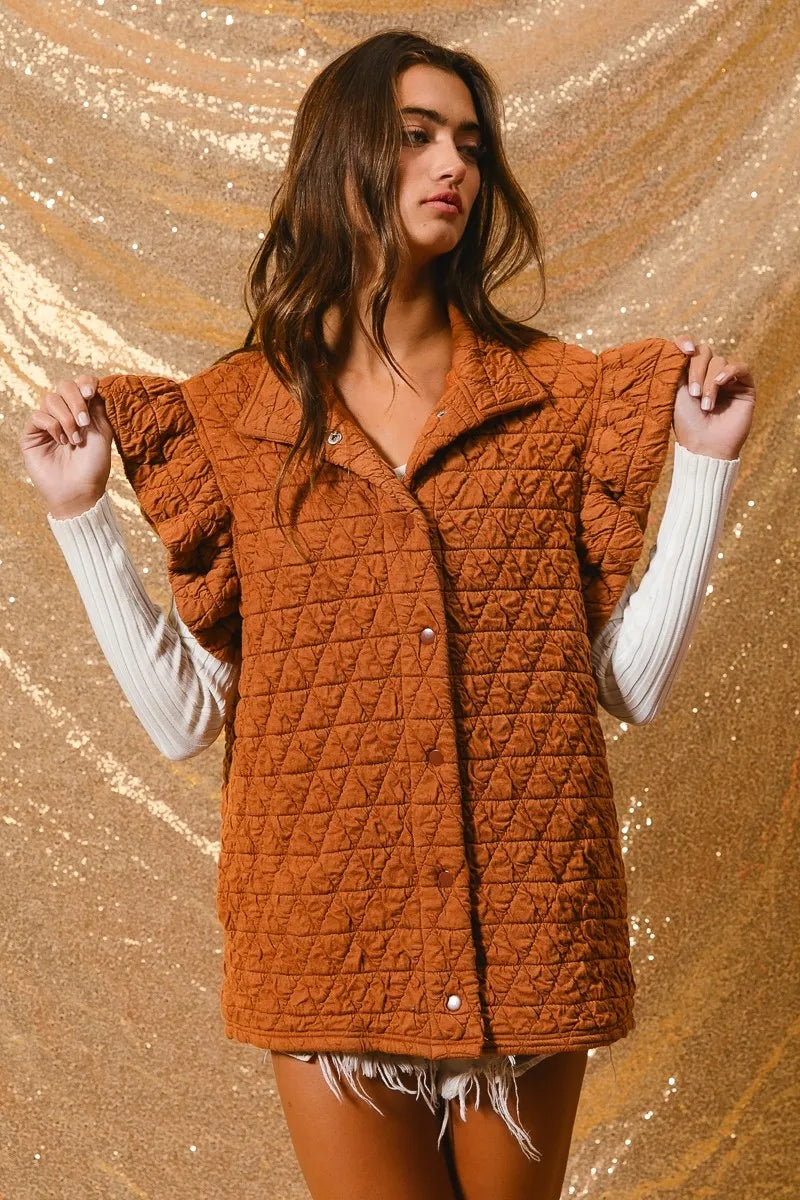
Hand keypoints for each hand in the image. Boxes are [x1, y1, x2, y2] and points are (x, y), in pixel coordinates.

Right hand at [19, 372, 113, 516]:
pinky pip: (38, 416)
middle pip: (63, 386)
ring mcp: (47, 423)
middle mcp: (65, 414)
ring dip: (66, 418)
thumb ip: (97, 407)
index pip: (81, 384)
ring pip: (50, 399)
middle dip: (75, 401)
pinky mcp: (32, 434)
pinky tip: (61, 442)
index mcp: (84, 412)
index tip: (91, 393)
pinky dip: (52, 426)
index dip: (85, 383)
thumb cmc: (93, 466)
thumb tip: (90, 385)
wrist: (79, 491)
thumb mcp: (102, 433)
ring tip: (74, 440)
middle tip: (84, 423)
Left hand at [670, 337, 755, 459]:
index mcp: (689, 374)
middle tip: (693, 394)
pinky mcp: (745, 386)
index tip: (684, 349)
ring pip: (719, 361)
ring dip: (710, 382)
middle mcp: (708, 374)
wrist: (704, 445)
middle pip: (704, 352)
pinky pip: (741, 366)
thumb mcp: (674, 392)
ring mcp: (727, 380)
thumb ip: (676, 367)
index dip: (686, 342)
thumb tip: (679, 345)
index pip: (689, 348)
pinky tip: (721, 382)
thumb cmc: (686, 424)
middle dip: (696, 370)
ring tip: (706, 404)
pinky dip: (730, 371)